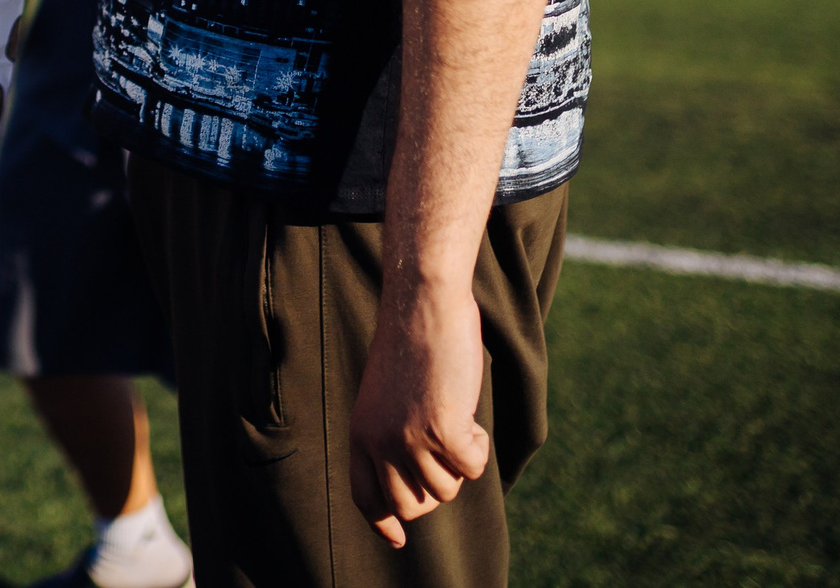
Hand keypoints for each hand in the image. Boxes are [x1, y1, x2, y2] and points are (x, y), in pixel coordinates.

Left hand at [347, 277, 489, 547]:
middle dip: (438, 487)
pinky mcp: (441, 431)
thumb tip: (421, 484)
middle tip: (448, 450)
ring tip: (455, 416)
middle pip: (412, 504)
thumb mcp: (390, 395)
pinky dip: (479, 444)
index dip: (383, 522)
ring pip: (447, 489)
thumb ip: (395, 435)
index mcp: (360, 432)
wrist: (424, 301)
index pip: (365, 496)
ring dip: (460, 460)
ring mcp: (407, 439)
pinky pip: (472, 467)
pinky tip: (467, 409)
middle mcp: (378, 441)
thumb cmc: (415, 340)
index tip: (398, 539)